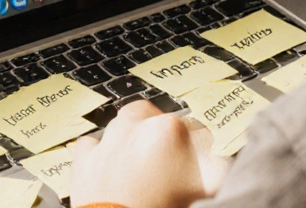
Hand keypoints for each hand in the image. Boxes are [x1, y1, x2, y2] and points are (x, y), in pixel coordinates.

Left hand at [71, 100, 208, 207]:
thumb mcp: (206, 188)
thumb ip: (218, 167)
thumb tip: (221, 161)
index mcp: (169, 130)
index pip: (192, 129)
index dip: (196, 147)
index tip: (196, 162)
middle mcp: (135, 127)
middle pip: (154, 117)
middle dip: (162, 133)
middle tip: (168, 158)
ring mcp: (107, 142)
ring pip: (122, 126)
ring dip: (132, 139)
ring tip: (142, 166)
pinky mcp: (84, 160)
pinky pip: (92, 145)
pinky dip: (100, 152)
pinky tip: (111, 167)